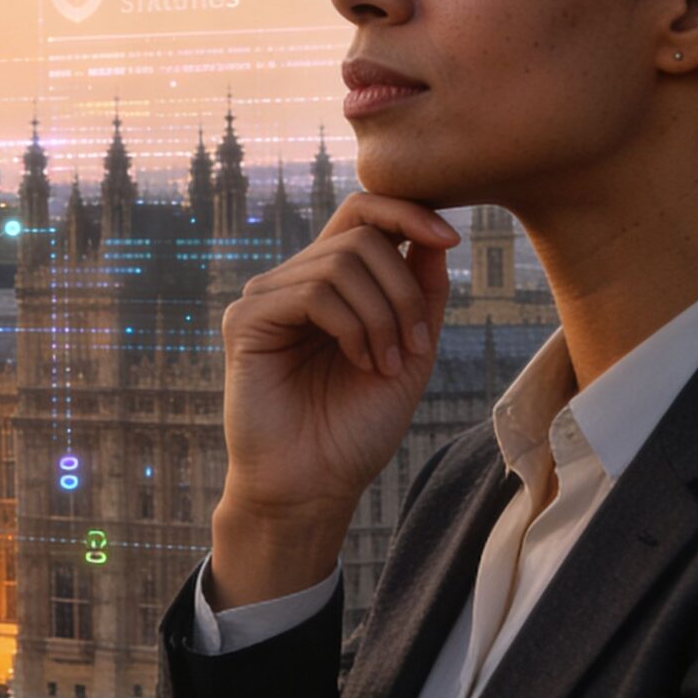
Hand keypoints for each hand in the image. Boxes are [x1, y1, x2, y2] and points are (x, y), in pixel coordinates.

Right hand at [207, 192, 457, 606]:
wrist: (315, 486)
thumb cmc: (357, 428)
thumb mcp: (410, 353)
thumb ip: (422, 294)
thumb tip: (437, 235)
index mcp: (331, 284)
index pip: (362, 213)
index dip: (408, 212)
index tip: (451, 239)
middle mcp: (294, 281)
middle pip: (361, 235)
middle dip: (405, 289)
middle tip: (414, 348)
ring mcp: (266, 297)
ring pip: (342, 261)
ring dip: (383, 315)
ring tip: (384, 364)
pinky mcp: (246, 320)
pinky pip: (313, 291)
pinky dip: (351, 326)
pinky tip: (359, 362)